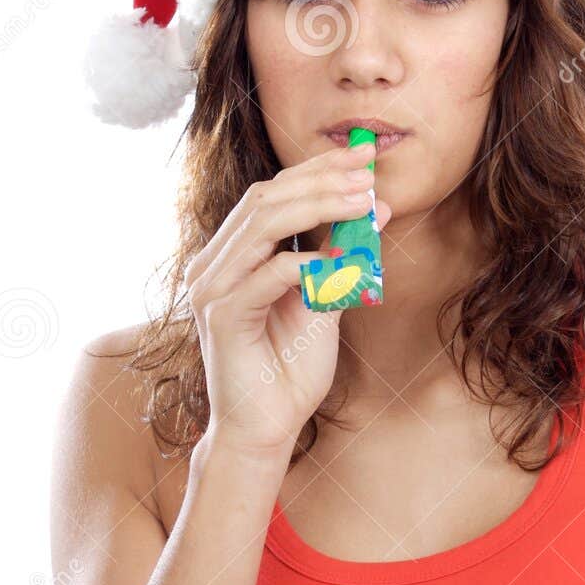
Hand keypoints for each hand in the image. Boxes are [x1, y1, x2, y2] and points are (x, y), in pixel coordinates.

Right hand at [182, 140, 391, 454]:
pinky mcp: (222, 318)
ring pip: (262, 226)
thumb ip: (336, 259)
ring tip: (362, 202)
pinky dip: (305, 264)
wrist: (266, 428)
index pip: (273, 195)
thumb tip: (373, 209)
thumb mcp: (322, 303)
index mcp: (233, 255)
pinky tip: (339, 263)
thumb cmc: (290, 369)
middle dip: (321, 179)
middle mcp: (214, 264)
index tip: (362, 156)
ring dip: (317, 207)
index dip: (318, 170)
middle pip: (266, 199)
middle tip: (367, 170)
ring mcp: (212, 289)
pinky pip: (265, 277)